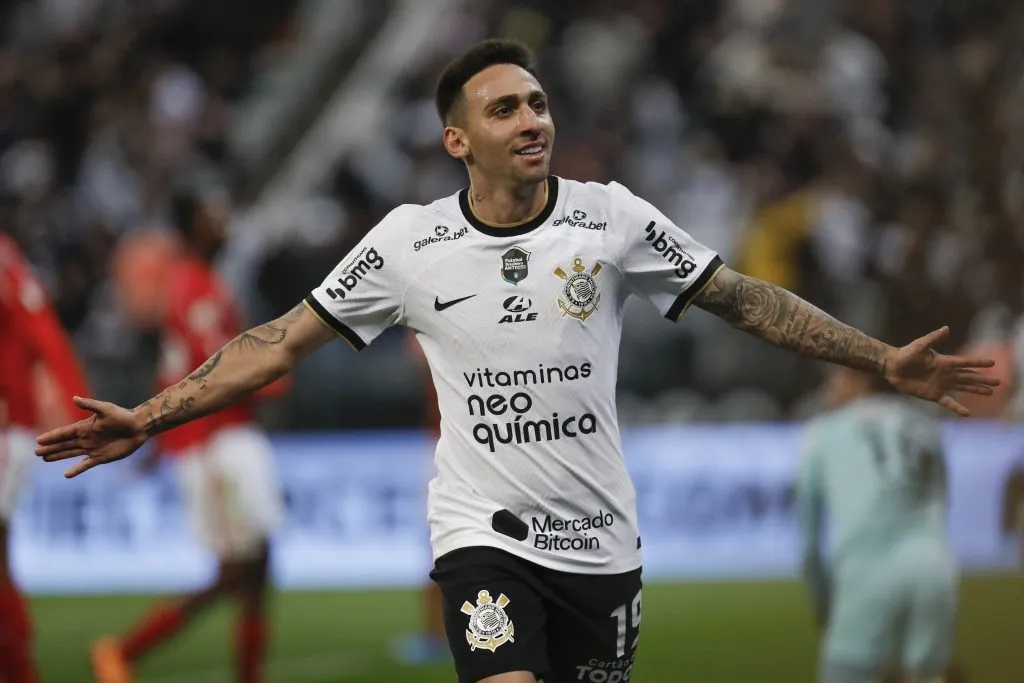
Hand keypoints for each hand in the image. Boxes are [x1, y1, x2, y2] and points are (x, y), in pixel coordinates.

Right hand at [34, 396, 146, 478]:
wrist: (138, 427)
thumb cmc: (122, 416)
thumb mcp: (106, 409)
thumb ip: (90, 405)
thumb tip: (74, 398)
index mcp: (85, 427)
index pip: (64, 432)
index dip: (52, 436)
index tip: (39, 440)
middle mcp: (86, 438)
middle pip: (64, 444)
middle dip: (51, 448)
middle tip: (36, 452)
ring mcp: (93, 448)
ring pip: (71, 453)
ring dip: (58, 456)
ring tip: (45, 458)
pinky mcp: (101, 457)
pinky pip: (86, 464)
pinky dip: (76, 469)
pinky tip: (67, 474)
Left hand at [884, 326, 1000, 416]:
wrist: (892, 367)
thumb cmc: (905, 354)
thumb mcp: (920, 345)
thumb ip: (933, 338)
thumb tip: (947, 328)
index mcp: (945, 362)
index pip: (966, 362)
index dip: (979, 363)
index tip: (993, 363)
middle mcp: (946, 373)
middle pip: (969, 376)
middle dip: (983, 379)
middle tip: (999, 382)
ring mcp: (941, 384)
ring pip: (963, 387)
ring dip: (976, 390)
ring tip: (990, 392)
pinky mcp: (933, 394)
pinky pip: (948, 402)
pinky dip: (957, 408)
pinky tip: (967, 413)